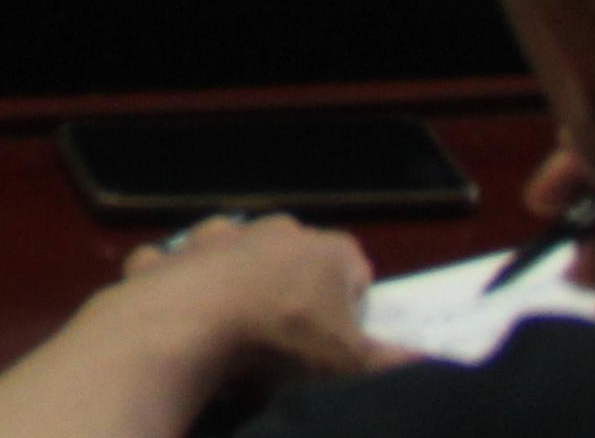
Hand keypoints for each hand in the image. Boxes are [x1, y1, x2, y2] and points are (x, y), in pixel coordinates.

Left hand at [0, 215, 378, 437]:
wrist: (184, 325)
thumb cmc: (281, 341)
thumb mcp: (351, 365)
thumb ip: (394, 363)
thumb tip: (429, 363)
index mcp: (324, 249)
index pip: (356, 271)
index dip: (354, 309)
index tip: (343, 344)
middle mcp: (269, 230)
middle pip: (296, 261)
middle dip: (297, 296)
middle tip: (292, 346)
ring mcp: (210, 237)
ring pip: (233, 259)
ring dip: (236, 290)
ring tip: (236, 341)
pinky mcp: (164, 256)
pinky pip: (175, 273)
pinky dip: (179, 296)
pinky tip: (183, 331)